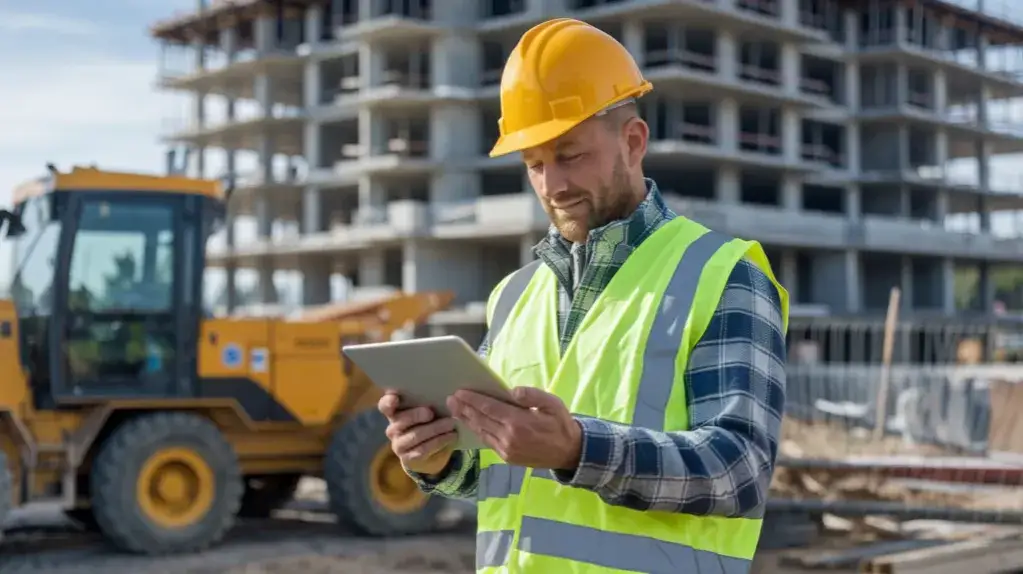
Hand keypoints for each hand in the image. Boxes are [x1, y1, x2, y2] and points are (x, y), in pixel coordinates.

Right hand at [378, 391, 456, 475]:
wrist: (430, 451)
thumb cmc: (429, 422)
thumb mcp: (428, 410)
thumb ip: (431, 402)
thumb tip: (450, 398)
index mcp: (394, 412)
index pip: (384, 406)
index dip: (388, 402)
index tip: (395, 399)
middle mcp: (393, 428)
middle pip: (400, 421)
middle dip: (416, 416)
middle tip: (430, 412)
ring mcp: (398, 444)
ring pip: (414, 436)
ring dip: (434, 429)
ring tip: (450, 423)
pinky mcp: (407, 458)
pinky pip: (423, 449)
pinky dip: (439, 441)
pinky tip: (451, 436)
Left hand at [447, 387, 581, 470]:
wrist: (569, 452)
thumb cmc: (560, 424)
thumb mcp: (553, 404)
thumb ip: (533, 395)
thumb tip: (513, 391)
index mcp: (519, 422)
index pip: (489, 408)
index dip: (473, 400)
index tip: (460, 392)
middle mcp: (509, 437)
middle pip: (481, 420)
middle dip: (464, 409)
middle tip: (450, 399)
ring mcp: (506, 449)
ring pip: (481, 432)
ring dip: (467, 420)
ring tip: (455, 410)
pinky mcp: (507, 457)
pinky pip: (487, 442)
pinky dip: (477, 432)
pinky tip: (471, 424)